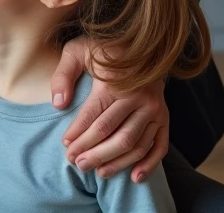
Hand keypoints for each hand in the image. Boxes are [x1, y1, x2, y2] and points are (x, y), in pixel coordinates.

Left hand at [50, 38, 168, 183]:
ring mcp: (154, 109)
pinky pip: (159, 146)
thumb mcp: (78, 51)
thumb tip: (58, 104)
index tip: (65, 146)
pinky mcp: (164, 118)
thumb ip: (64, 74)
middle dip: (93, 153)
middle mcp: (139, 98)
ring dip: (116, 162)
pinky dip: (149, 165)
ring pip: (135, 144)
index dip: (78, 134)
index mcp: (116, 83)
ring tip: (97, 172)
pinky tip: (134, 178)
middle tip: (77, 164)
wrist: (142, 45)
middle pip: (114, 134)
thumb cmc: (103, 50)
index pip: (94, 116)